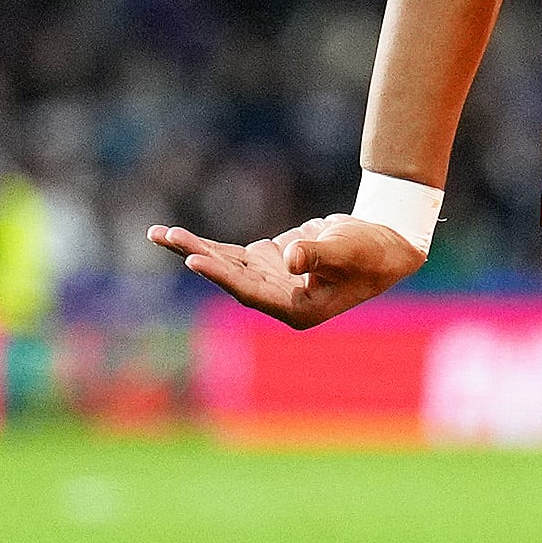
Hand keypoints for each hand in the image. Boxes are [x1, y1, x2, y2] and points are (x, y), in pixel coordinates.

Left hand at [149, 212, 423, 329]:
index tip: (194, 259)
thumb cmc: (373, 251)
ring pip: (224, 264)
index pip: (251, 291)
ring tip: (157, 234)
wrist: (384, 246)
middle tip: (167, 236)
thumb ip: (320, 254)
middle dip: (198, 255)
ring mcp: (270, 281)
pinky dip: (206, 245)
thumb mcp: (350, 250)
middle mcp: (279, 299)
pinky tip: (176, 238)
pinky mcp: (267, 263)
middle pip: (229, 277)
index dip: (222, 275)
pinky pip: (229, 255)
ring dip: (192, 249)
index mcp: (298, 308)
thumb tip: (292, 257)